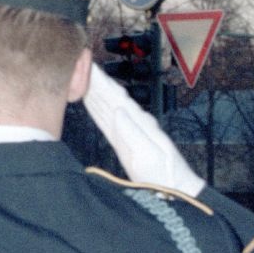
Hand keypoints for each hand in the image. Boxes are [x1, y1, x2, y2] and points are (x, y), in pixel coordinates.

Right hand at [82, 62, 204, 196]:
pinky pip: (106, 120)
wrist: (175, 190)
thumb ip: (133, 133)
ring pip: (107, 105)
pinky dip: (96, 108)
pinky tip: (88, 101)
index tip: (88, 65)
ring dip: (94, 91)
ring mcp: (129, 131)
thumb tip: (118, 111)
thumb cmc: (165, 175)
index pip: (118, 96)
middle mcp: (135, 123)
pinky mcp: (124, 143)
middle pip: (111, 97)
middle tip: (78, 62)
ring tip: (78, 76)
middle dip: (96, 81)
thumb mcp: (149, 155)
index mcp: (140, 123)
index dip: (102, 81)